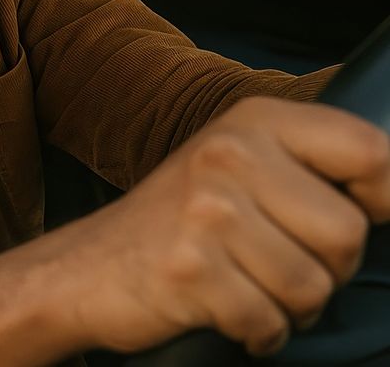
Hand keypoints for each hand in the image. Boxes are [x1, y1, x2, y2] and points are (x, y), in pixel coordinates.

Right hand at [57, 97, 389, 357]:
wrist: (92, 265)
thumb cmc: (180, 218)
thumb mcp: (241, 163)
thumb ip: (309, 165)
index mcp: (253, 121)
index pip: (368, 151)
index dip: (381, 197)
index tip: (354, 216)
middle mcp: (229, 153)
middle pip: (347, 234)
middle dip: (325, 267)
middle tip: (275, 258)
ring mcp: (207, 210)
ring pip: (313, 288)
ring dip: (288, 304)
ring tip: (246, 281)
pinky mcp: (191, 267)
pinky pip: (271, 323)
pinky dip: (256, 330)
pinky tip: (224, 305)